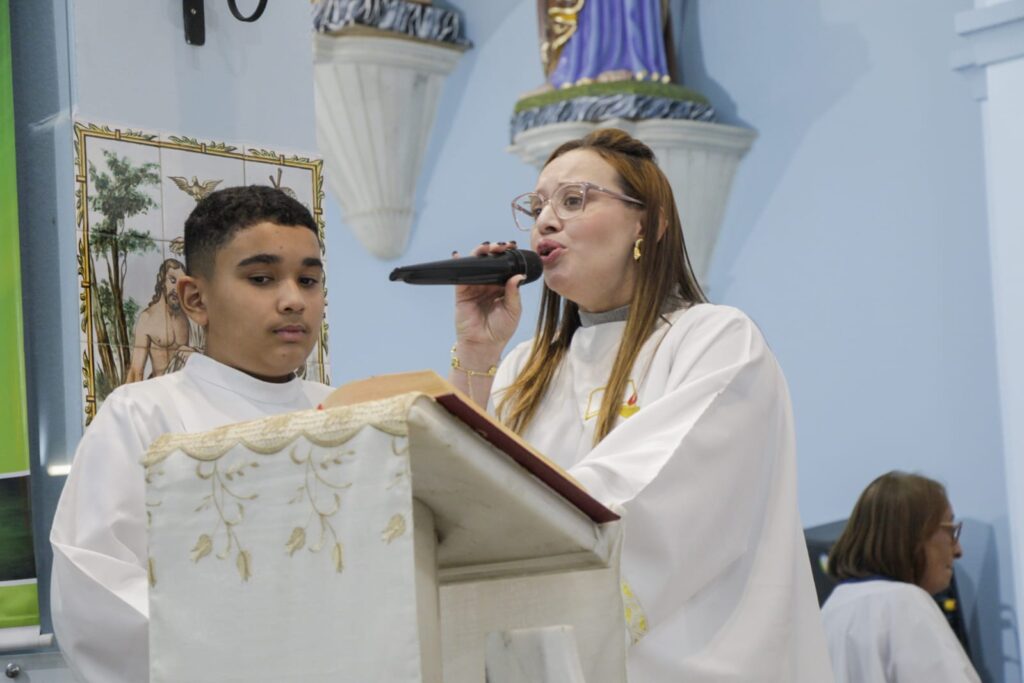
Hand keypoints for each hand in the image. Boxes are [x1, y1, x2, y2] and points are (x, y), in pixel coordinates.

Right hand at [453, 241, 524, 360]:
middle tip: (502, 246)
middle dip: (495, 250)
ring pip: (476, 264)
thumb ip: (514, 292)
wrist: (484, 345)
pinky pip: (460, 274)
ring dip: (480, 252)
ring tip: (487, 247)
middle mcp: (488, 284)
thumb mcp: (513, 310)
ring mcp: (474, 286)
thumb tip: (518, 275)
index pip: (505, 266)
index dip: (508, 255)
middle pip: (491, 261)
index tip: (513, 247)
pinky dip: (460, 263)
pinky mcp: (462, 291)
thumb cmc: (501, 330)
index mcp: (502, 287)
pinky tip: (459, 256)